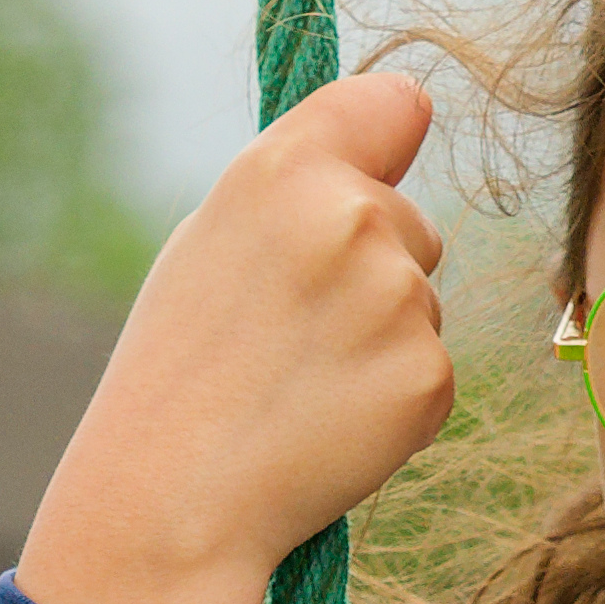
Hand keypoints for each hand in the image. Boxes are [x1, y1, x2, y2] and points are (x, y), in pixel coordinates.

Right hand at [20, 74, 457, 603]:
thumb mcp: (211, 240)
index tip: (369, 173)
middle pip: (414, 223)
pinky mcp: (428, 376)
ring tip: (297, 386)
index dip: (385, 142)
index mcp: (284, 169)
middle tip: (287, 335)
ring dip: (381, 340)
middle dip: (373, 270)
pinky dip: (393, 401)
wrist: (173, 501)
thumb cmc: (180, 368)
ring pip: (423, 302)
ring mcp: (399, 299)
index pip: (395, 103)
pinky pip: (431, 371)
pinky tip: (327, 427)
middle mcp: (352, 218)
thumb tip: (406, 120)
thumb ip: (302, 184)